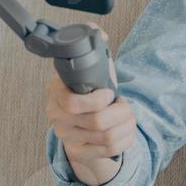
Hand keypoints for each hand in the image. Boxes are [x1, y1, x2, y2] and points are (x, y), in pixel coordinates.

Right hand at [45, 25, 135, 185]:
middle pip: (97, 122)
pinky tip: (126, 131)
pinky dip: (125, 140)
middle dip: (122, 113)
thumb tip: (100, 34)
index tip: (110, 94)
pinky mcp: (77, 152)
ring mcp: (65, 136)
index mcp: (55, 90)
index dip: (97, 100)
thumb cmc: (89, 91)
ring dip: (127, 126)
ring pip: (106, 137)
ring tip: (129, 118)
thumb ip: (95, 48)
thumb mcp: (90, 70)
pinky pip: (108, 150)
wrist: (81, 123)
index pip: (70, 101)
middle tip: (126, 106)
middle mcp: (56, 115)